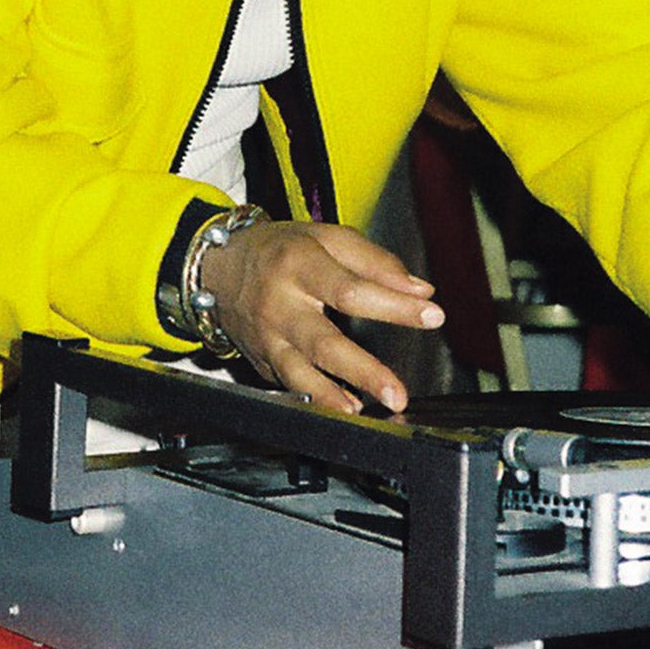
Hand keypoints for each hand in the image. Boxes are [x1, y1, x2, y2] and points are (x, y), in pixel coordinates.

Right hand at [195, 220, 444, 414]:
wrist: (217, 268)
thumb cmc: (280, 250)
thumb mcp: (327, 237)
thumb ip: (375, 262)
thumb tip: (420, 290)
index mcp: (299, 265)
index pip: (351, 289)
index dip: (393, 305)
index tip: (432, 314)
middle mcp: (280, 305)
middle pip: (323, 342)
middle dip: (362, 370)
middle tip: (397, 392)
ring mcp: (266, 338)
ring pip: (298, 374)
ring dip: (332, 398)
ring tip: (364, 411)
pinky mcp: (260, 362)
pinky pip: (288, 386)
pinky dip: (314, 401)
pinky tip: (342, 410)